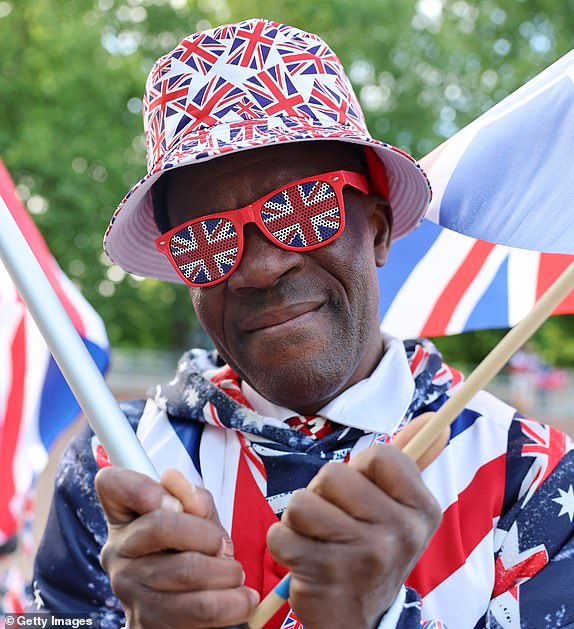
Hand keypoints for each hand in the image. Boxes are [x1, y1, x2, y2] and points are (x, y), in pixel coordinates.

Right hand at [95, 467, 258, 628]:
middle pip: (161, 525)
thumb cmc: (190, 550)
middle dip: (207, 534)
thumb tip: (174, 479)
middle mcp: (118, 552)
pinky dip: (230, 603)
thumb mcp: (196, 517)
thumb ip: (192, 498)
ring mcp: (129, 589)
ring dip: (225, 573)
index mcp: (123, 517)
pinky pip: (197, 611)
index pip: (112, 484)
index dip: (141, 487)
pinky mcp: (146, 623)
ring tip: (235, 574)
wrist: (185, 609)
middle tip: (224, 546)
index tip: (173, 501)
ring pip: (186, 571)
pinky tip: (241, 599)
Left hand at [266, 443, 441, 628]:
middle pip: (333, 474)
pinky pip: (280, 533)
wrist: (359, 620)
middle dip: (322, 493)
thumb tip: (432, 419)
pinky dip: (283, 542)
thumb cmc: (372, 551)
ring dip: (299, 519)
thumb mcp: (399, 511)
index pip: (380, 454)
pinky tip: (303, 559)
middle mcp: (400, 533)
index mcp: (422, 510)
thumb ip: (410, 461)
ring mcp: (363, 556)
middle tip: (335, 520)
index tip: (362, 495)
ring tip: (317, 538)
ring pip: (301, 502)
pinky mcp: (324, 574)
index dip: (360, 470)